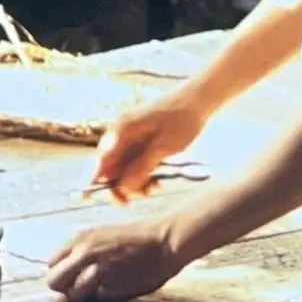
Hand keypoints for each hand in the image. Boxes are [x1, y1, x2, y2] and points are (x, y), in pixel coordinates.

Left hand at [46, 215, 189, 301]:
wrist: (164, 241)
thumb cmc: (135, 239)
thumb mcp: (101, 236)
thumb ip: (81, 251)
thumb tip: (66, 269)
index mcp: (80, 239)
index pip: (52, 264)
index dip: (60, 273)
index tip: (70, 276)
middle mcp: (84, 253)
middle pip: (54, 281)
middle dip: (64, 286)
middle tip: (79, 286)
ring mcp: (97, 271)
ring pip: (73, 294)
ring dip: (84, 294)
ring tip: (102, 285)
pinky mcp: (113, 286)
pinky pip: (99, 298)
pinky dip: (105, 295)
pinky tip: (119, 284)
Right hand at [92, 93, 211, 202]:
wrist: (197, 100)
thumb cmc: (180, 120)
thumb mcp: (163, 147)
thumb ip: (141, 167)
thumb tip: (123, 189)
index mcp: (122, 130)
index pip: (104, 162)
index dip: (104, 183)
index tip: (118, 201)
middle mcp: (121, 132)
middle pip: (112, 166)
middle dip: (124, 184)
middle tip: (144, 195)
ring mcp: (130, 136)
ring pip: (124, 166)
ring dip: (136, 180)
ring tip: (155, 186)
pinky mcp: (141, 139)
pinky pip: (135, 161)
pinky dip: (143, 172)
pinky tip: (157, 178)